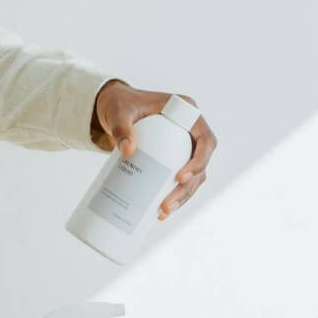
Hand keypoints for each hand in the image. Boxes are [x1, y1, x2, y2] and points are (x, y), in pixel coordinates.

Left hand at [90, 79, 217, 220]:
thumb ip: (120, 128)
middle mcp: (190, 129)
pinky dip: (174, 195)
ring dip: (183, 197)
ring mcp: (184, 145)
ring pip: (193, 176)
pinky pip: (181, 179)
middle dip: (187, 188)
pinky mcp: (174, 157)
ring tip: (163, 212)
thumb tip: (128, 152)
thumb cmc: (119, 104)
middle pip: (200, 164)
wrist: (112, 109)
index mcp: (187, 112)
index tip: (179, 177)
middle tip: (166, 205)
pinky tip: (161, 211)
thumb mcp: (118, 113)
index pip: (205, 140)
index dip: (199, 161)